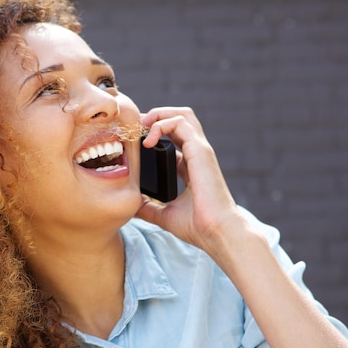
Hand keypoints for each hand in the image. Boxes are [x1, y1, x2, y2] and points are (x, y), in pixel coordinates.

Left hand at [135, 107, 245, 252]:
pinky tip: (148, 141)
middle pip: (179, 119)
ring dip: (158, 114)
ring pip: (182, 115)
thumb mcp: (164, 214)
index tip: (132, 141)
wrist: (217, 233)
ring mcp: (200, 151)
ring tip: (141, 127)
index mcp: (190, 166)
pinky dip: (161, 124)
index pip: (173, 138)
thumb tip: (130, 204)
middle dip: (156, 116)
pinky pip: (180, 123)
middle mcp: (196, 155)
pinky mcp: (200, 151)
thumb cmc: (197, 227)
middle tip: (135, 128)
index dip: (152, 133)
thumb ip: (148, 207)